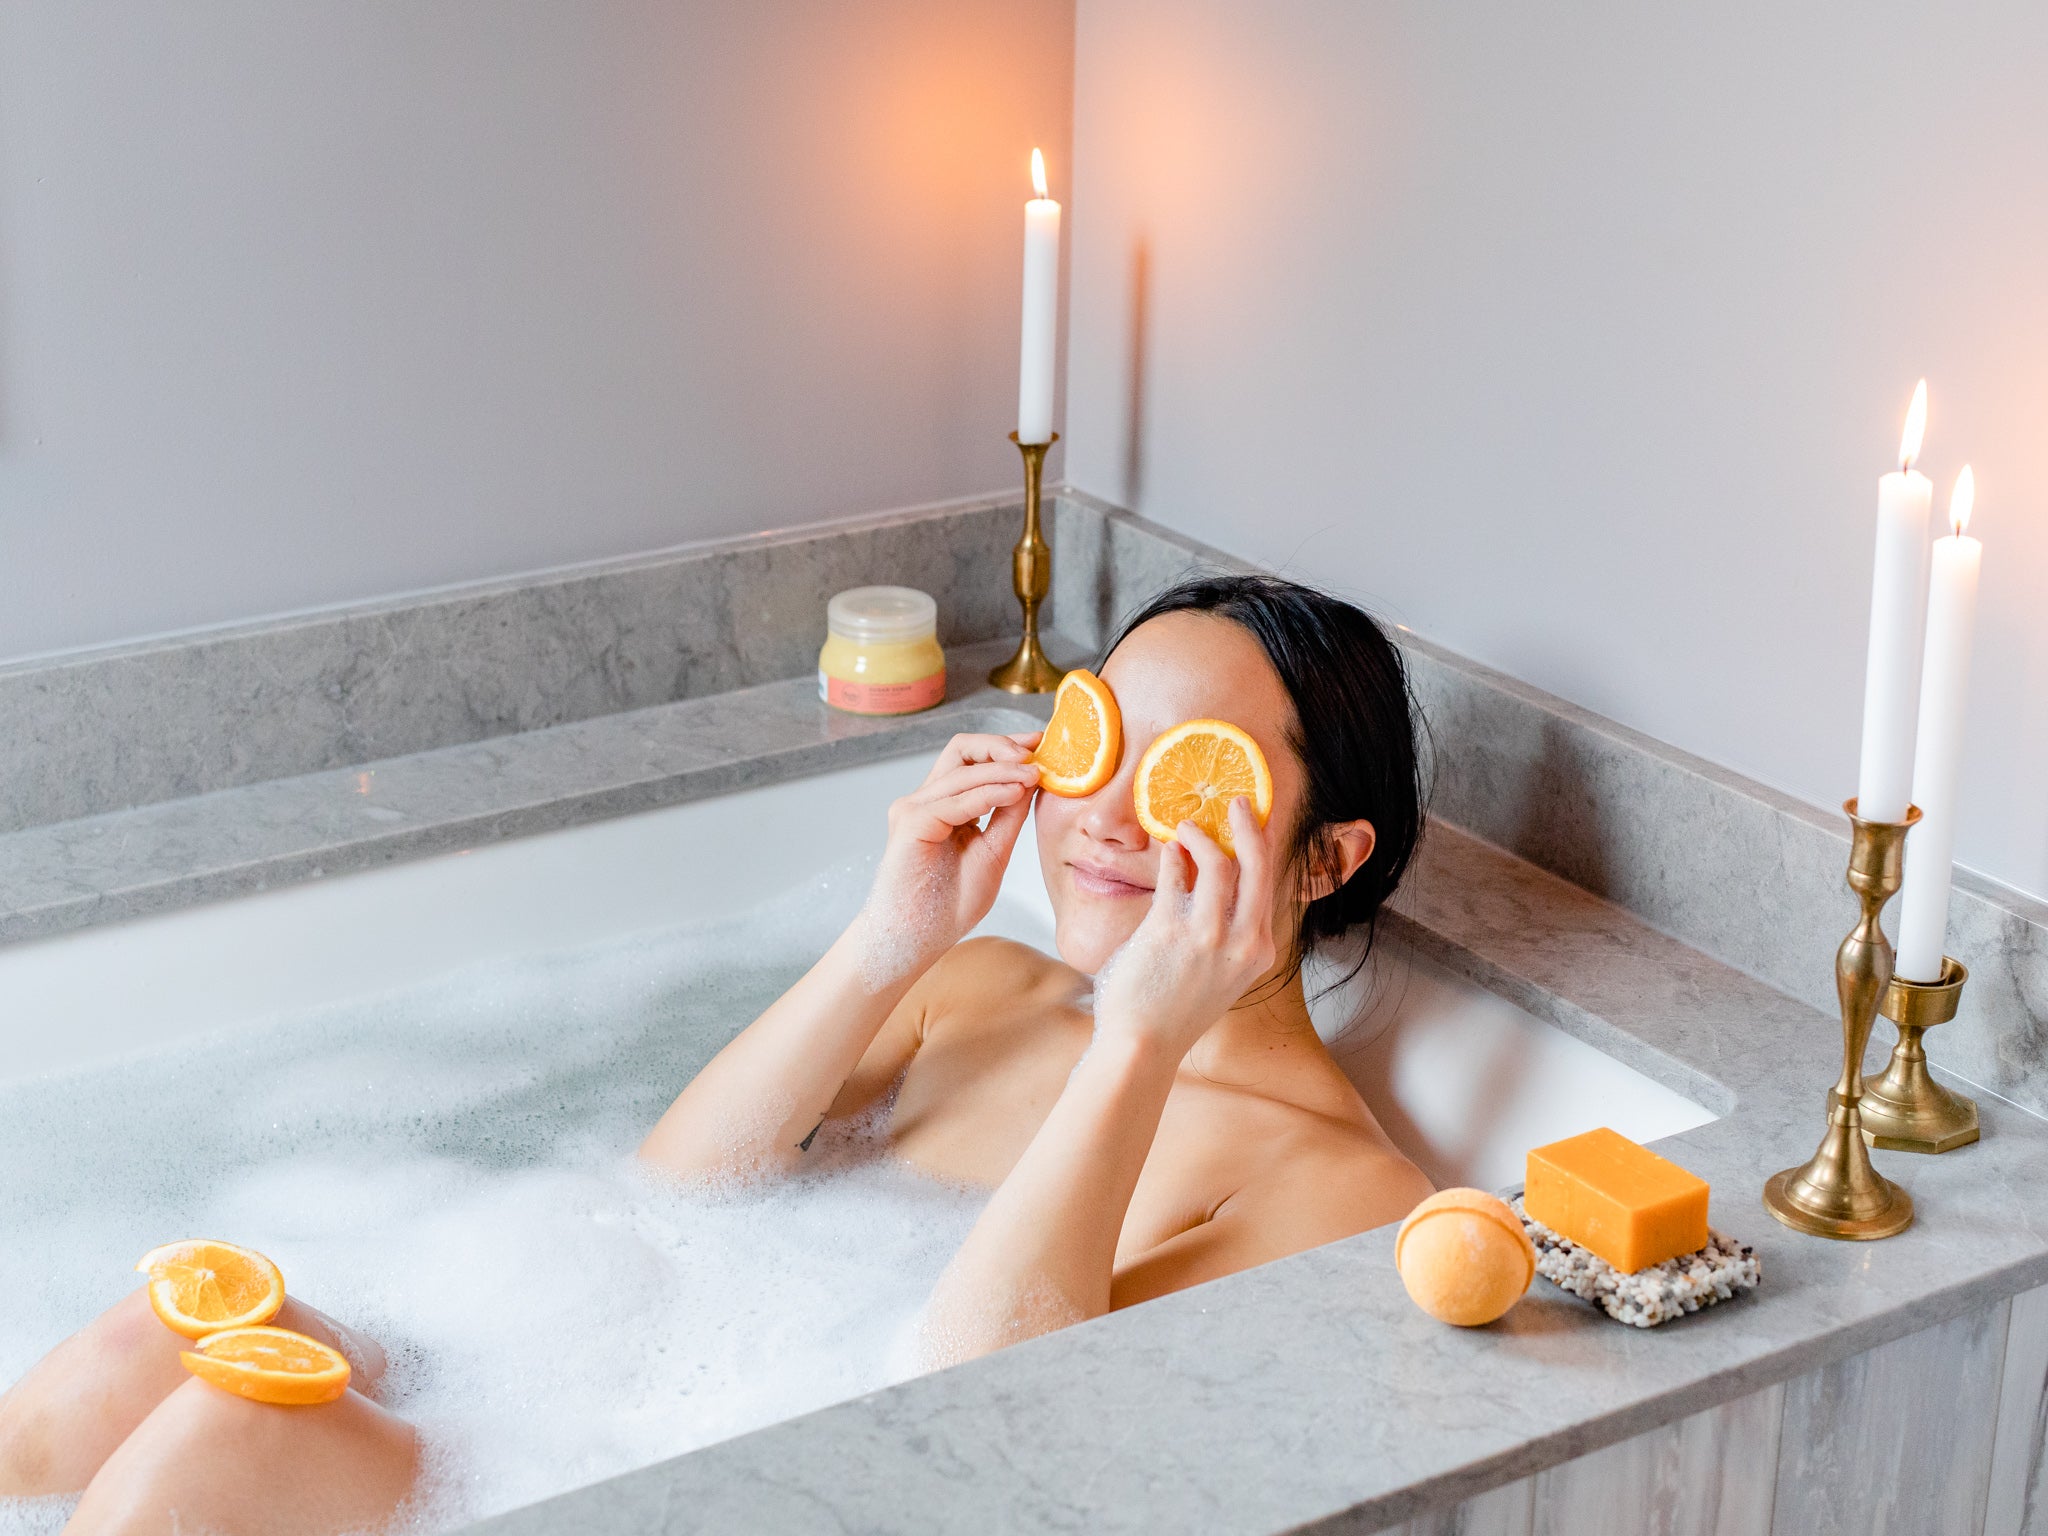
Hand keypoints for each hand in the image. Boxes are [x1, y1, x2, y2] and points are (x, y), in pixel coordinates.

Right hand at [857, 731, 1043, 980]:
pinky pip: (955, 799)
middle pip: (962, 749)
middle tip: (1037, 753)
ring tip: (1034, 775)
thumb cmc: (948, 906)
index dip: (1007, 747)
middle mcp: (927, 800)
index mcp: (946, 805)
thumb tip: (1033, 780)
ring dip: (1003, 768)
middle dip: (1002, 745)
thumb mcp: (994, 852)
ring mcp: (914, 808)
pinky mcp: (910, 822)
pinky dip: (988, 792)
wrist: (915, 940)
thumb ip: (1008, 816)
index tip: (1041, 745)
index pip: (974, 759)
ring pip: (962, 769)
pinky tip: (1014, 793)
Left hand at [1093, 798, 1278, 1057]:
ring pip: (1217, 862)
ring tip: (1185, 827)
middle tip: (1238, 802)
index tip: (1254, 827)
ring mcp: (1208, 936)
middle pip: (1257, 865)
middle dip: (1249, 826)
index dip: (1262, 848)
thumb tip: (1212, 879)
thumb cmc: (1174, 1011)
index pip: (1269, 886)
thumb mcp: (1220, 974)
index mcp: (1259, 952)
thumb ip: (1226, 933)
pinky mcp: (1170, 930)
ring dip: (1200, 836)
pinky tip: (1168, 851)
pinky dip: (1173, 856)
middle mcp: (1242, 942)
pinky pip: (1176, 874)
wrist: (1142, 1046)